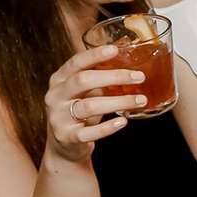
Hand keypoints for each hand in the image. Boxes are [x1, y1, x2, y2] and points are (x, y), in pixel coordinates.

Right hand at [45, 43, 147, 161]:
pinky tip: (123, 121)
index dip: (95, 55)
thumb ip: (100, 75)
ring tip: (140, 100)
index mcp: (59, 80)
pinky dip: (108, 127)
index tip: (116, 49)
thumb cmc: (79, 112)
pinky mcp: (67, 137)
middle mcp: (56, 96)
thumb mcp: (85, 91)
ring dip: (119, 102)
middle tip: (139, 76)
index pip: (76, 62)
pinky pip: (89, 132)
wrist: (65, 146)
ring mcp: (59, 117)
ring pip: (89, 106)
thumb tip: (127, 52)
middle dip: (114, 76)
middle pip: (84, 80)